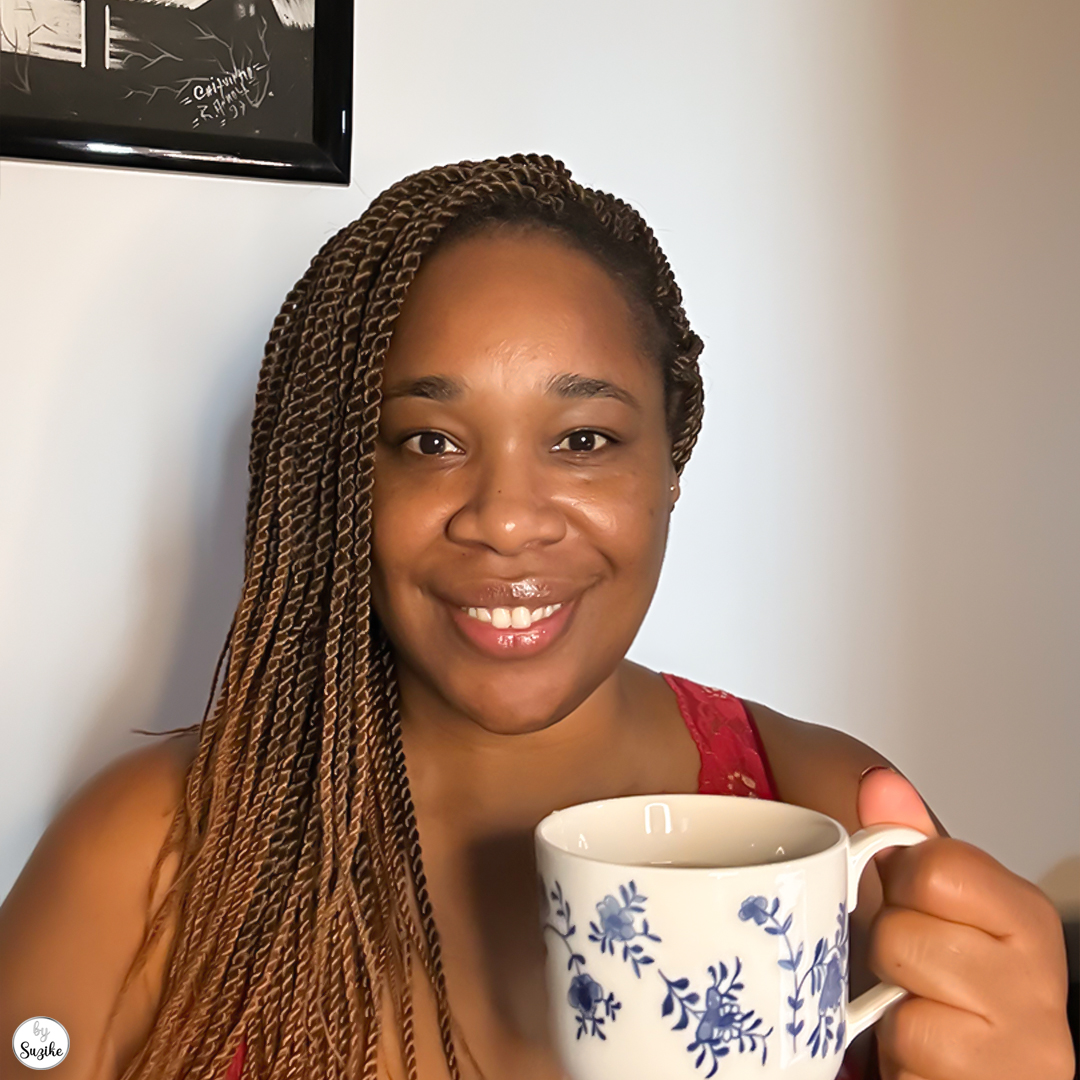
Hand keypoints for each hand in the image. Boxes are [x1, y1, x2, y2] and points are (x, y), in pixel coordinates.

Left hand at [858, 767, 1073, 1079]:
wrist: (964, 1072)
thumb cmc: (943, 981)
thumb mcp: (924, 900)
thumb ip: (903, 836)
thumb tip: (878, 786)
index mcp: (1027, 917)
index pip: (933, 867)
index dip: (899, 883)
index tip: (915, 905)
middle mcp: (1042, 987)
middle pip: (901, 933)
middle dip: (887, 953)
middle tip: (913, 971)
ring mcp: (1027, 1054)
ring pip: (901, 1004)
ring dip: (888, 1013)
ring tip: (917, 1014)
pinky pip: (906, 1063)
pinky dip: (897, 1063)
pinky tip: (922, 1060)